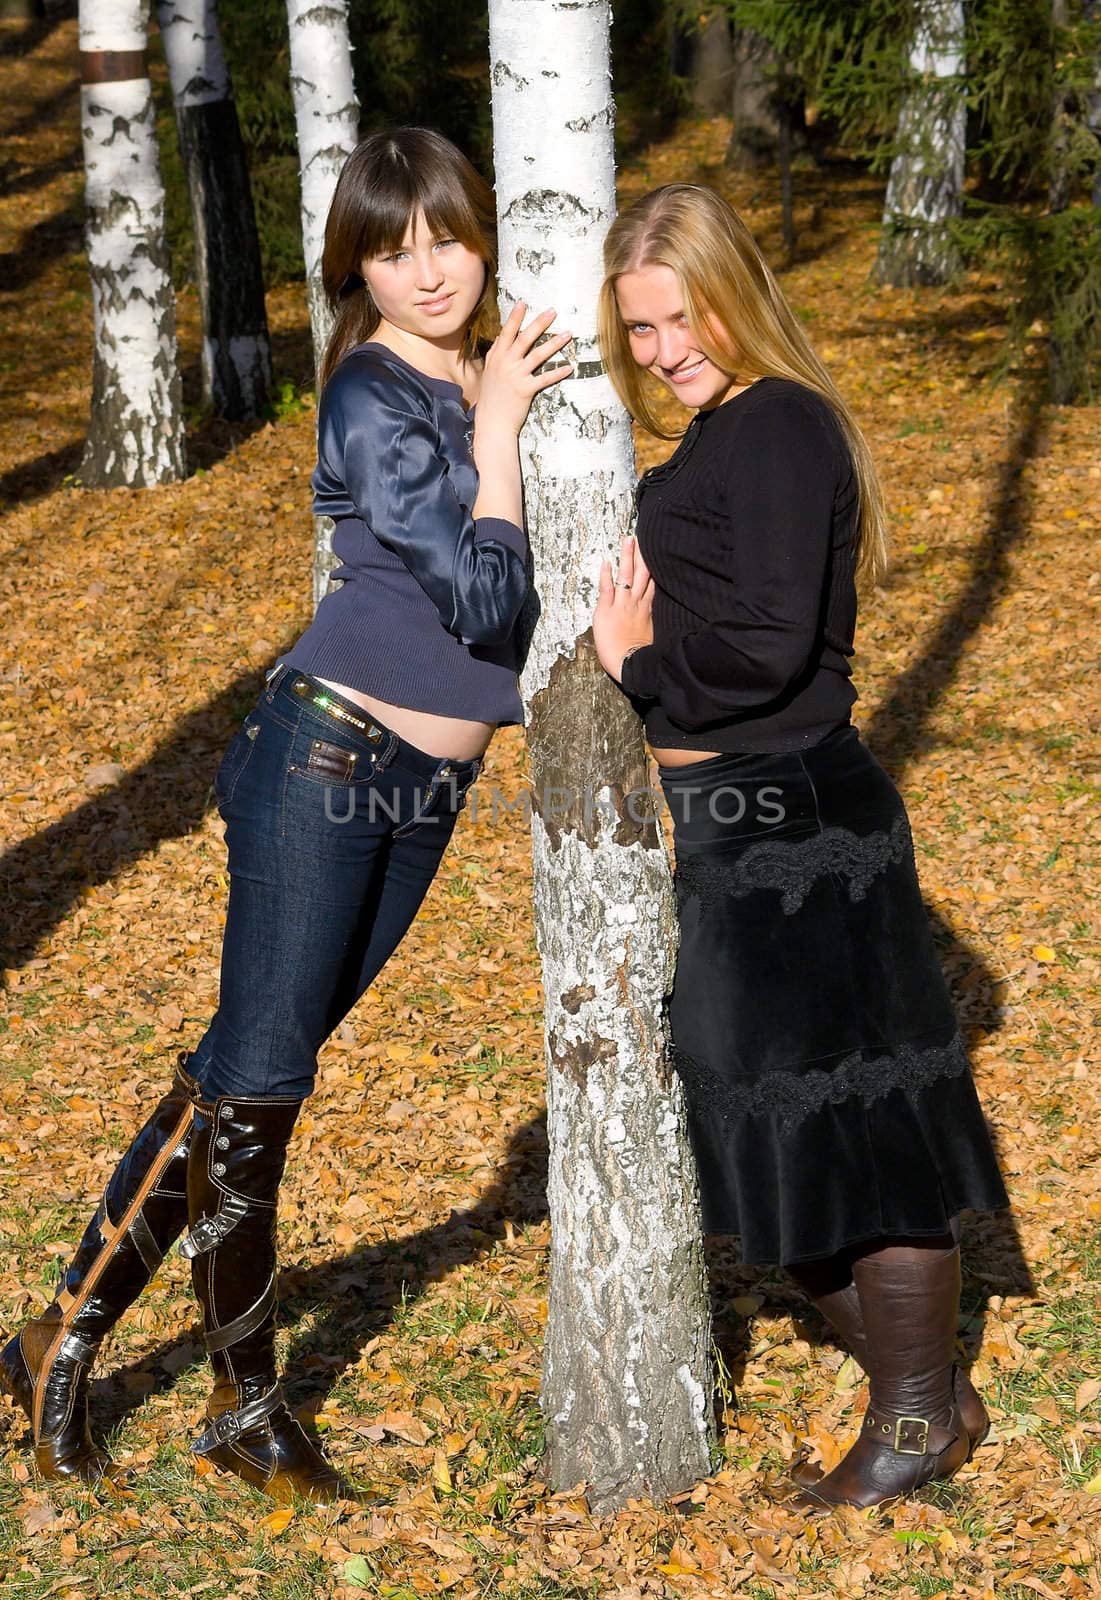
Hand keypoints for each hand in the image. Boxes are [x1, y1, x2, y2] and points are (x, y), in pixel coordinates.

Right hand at [475, 302, 573, 438]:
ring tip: (568, 334)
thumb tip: (500, 340)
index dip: (515, 318)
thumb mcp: (489, 373)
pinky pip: (545, 378)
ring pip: (538, 355)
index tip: (523, 303)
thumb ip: (495, 355)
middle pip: (524, 338)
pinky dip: (558, 372)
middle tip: (553, 311)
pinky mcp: (525, 390)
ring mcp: (515, 376)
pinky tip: (569, 367)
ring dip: (554, 343)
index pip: (506, 333)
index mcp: (496, 358)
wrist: (492, 423)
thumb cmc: (491, 399)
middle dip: (539, 323)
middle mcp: (505, 364)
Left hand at [593, 535, 653, 681]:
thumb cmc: (644, 656)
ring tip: (629, 540)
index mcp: (648, 609)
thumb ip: (654, 622)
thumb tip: (659, 617)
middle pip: (642, 574)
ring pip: (626, 576)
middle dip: (642, 555)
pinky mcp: (606, 611)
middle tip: (643, 537)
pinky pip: (606, 588)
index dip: (655, 568)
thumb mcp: (655, 636)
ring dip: (627, 557)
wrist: (632, 665)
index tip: (657, 554)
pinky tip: (605, 562)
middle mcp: (636, 603)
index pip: (653, 583)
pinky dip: (605, 574)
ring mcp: (621, 605)